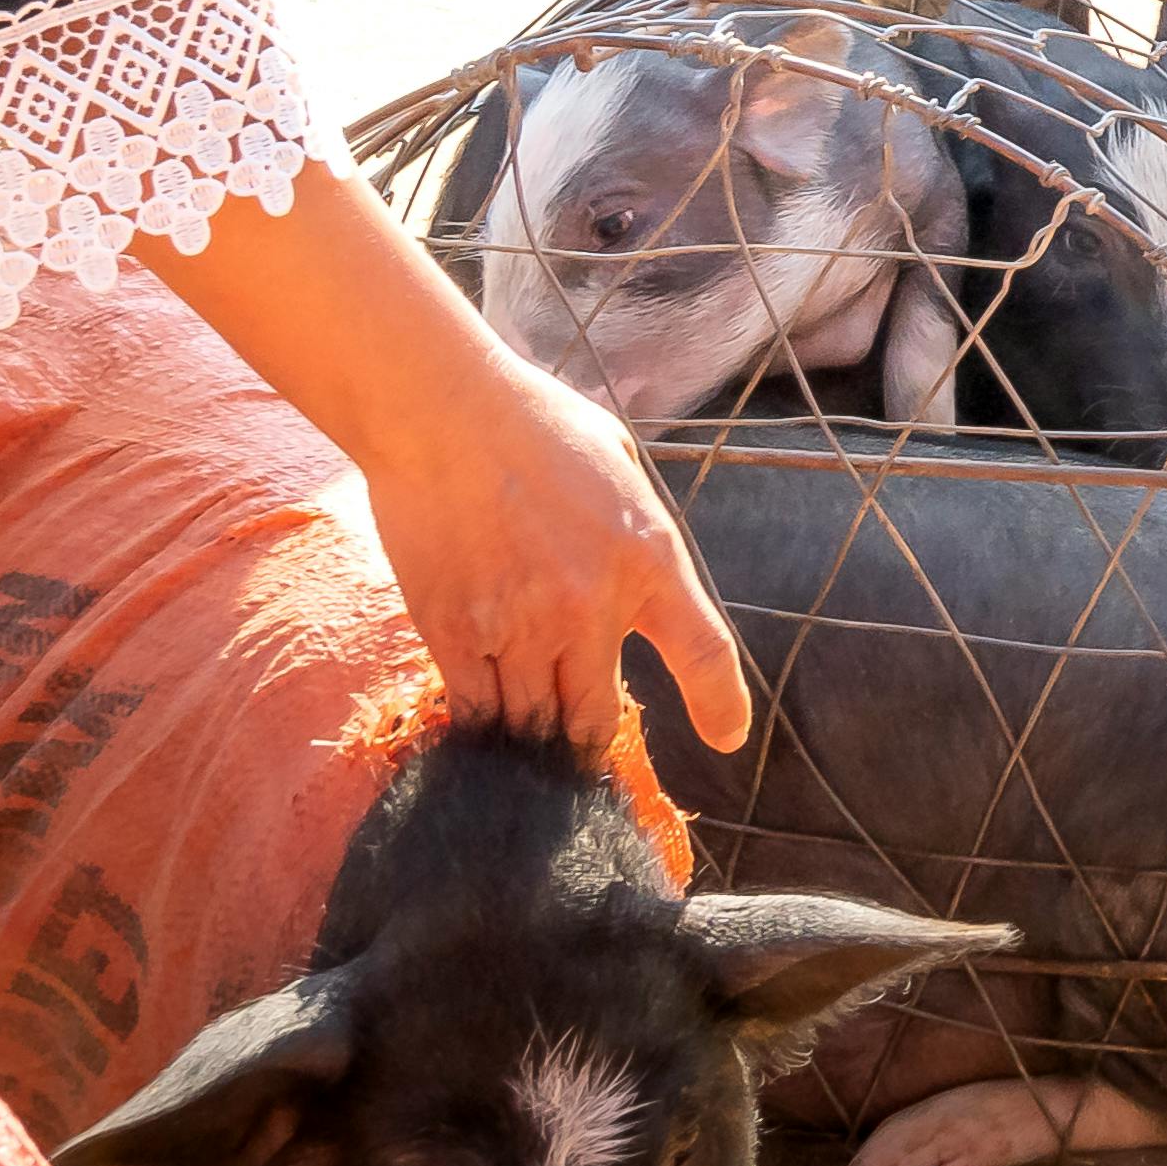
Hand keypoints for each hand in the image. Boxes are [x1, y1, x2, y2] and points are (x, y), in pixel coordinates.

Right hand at [340, 339, 753, 752]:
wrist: (441, 412)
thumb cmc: (535, 423)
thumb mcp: (621, 469)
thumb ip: (637, 532)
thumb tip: (642, 572)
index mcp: (648, 559)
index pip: (704, 653)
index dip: (721, 707)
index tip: (725, 739)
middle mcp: (590, 607)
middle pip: (595, 719)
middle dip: (588, 748)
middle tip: (580, 753)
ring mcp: (518, 627)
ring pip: (531, 725)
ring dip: (533, 743)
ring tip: (528, 750)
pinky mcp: (454, 634)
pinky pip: (474, 709)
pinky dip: (480, 726)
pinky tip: (480, 727)